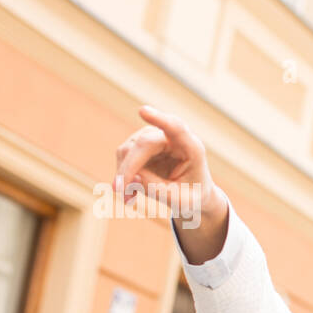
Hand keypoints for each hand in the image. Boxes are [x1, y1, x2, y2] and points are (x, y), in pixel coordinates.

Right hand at [113, 105, 227, 241]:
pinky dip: (123, 178)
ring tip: (130, 199)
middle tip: (119, 191)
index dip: (159, 119)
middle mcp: (171, 137)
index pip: (176, 128)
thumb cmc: (192, 195)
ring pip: (127, 151)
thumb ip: (159, 189)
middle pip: (142, 144)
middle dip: (128, 168)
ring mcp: (153, 138)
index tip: (143, 111)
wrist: (191, 192)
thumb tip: (132, 176)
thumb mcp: (181, 201)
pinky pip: (123, 159)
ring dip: (124, 177)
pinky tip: (129, 195)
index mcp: (192, 148)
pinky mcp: (139, 145)